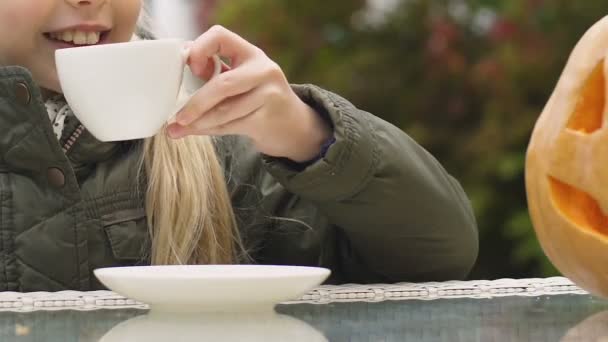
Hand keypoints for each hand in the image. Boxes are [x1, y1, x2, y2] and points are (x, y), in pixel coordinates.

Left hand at [167, 25, 331, 162]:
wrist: (293, 124)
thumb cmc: (257, 98)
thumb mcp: (241, 78)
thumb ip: (215, 74)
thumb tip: (175, 80)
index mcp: (251, 53)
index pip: (219, 36)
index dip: (200, 50)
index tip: (192, 69)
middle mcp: (263, 70)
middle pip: (222, 84)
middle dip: (196, 103)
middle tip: (176, 117)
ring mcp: (269, 95)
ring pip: (225, 111)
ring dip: (198, 122)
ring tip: (177, 129)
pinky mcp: (268, 119)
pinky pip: (231, 126)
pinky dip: (209, 130)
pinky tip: (195, 132)